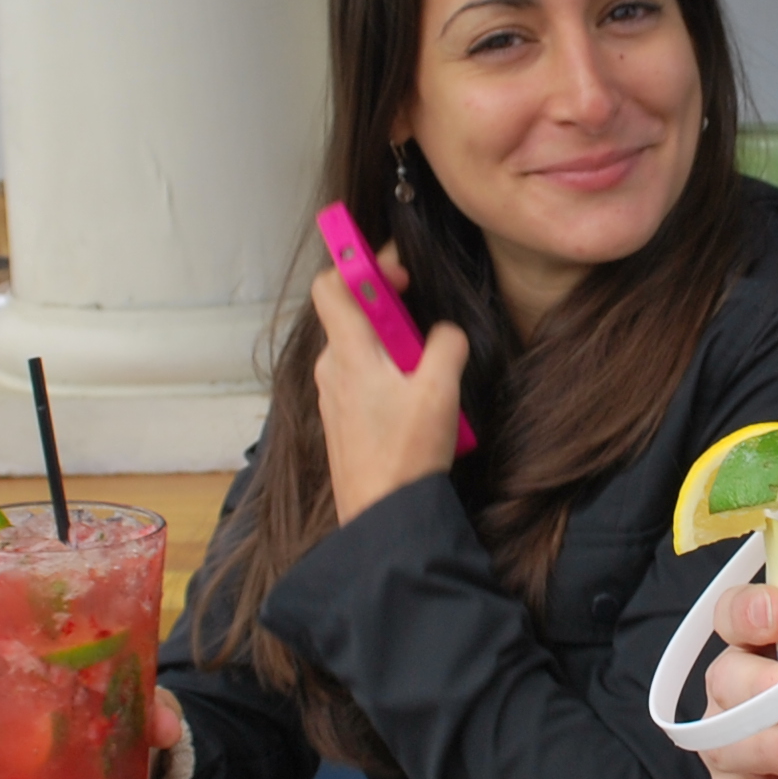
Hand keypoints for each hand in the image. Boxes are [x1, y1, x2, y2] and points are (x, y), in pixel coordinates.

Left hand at [311, 246, 470, 525]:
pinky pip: (361, 376)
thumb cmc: (406, 454)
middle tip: (423, 316)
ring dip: (391, 342)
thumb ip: (446, 345)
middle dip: (388, 304)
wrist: (381, 515)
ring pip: (359, 347)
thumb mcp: (440, 391)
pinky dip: (387, 371)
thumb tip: (446, 332)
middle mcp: (332, 368)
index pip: (331, 284)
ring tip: (426, 366)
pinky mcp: (342, 418)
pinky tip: (415, 398)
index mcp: (349, 352)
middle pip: (350, 314)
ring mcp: (333, 395)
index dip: (361, 263)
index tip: (396, 271)